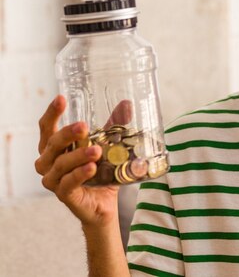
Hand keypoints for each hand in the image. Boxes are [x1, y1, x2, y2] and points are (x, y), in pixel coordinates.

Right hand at [34, 96, 126, 226]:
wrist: (103, 204)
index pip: (47, 127)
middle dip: (67, 133)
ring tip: (96, 150)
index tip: (61, 98)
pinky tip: (91, 168)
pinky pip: (68, 183)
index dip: (52, 113)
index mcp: (54, 147)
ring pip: (61, 164)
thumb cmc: (99, 172)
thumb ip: (113, 125)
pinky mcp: (63, 194)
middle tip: (83, 126)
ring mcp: (53, 180)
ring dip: (78, 155)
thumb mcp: (107, 145)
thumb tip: (126, 103)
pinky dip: (79, 175)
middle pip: (52, 143)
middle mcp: (48, 162)